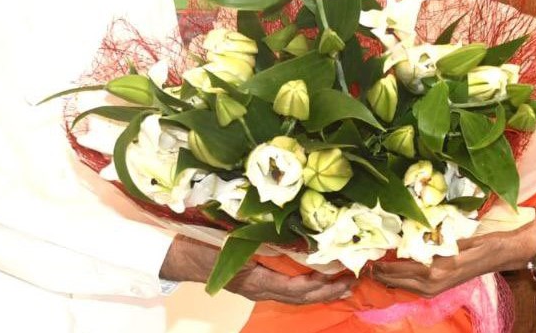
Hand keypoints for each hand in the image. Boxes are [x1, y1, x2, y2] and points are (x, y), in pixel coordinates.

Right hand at [159, 236, 353, 304]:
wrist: (183, 255)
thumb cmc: (206, 244)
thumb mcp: (233, 240)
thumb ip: (260, 242)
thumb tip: (291, 237)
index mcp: (256, 280)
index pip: (296, 288)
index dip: (320, 283)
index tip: (341, 272)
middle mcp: (259, 289)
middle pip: (300, 298)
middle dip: (327, 292)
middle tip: (351, 282)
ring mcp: (257, 289)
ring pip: (295, 297)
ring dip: (320, 292)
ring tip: (343, 285)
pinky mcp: (256, 283)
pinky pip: (286, 291)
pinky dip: (306, 288)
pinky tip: (317, 281)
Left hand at [371, 218, 535, 298]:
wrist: (501, 254)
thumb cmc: (481, 241)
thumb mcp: (454, 238)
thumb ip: (434, 242)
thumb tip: (410, 238)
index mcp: (437, 268)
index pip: (402, 269)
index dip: (384, 266)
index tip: (369, 259)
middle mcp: (435, 282)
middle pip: (400, 281)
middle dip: (382, 275)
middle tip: (365, 267)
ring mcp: (438, 287)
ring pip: (407, 286)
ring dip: (390, 280)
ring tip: (375, 271)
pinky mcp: (441, 287)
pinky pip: (416, 287)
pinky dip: (402, 281)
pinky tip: (395, 276)